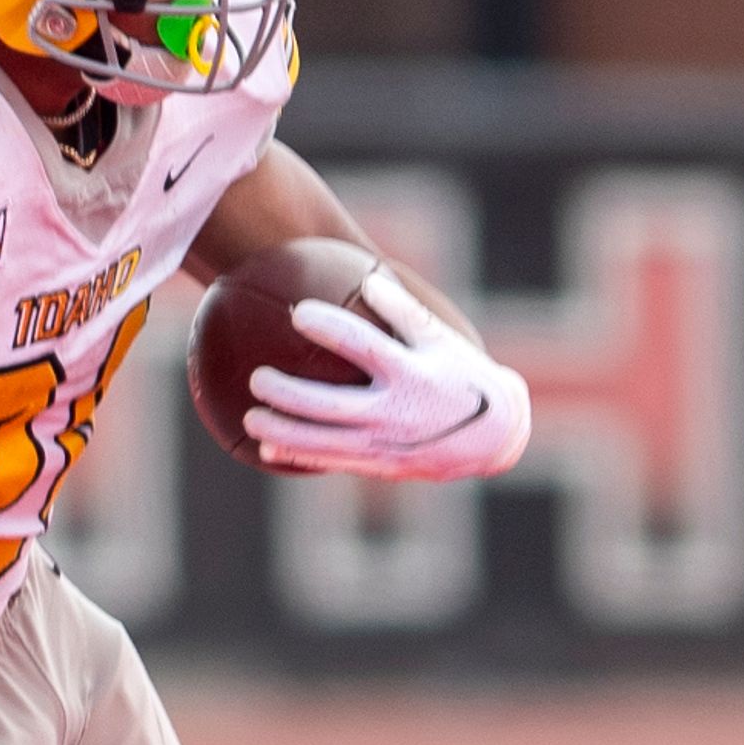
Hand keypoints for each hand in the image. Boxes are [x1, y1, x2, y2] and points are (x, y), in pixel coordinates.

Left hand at [243, 268, 531, 481]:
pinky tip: (267, 450)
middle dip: (290, 394)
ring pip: (325, 442)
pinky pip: (334, 462)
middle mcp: (397, 411)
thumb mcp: (442, 340)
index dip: (333, 329)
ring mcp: (388, 443)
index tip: (299, 312)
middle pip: (333, 405)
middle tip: (257, 378)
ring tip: (248, 418)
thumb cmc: (461, 376)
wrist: (494, 436)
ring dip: (284, 432)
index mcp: (413, 374)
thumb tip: (370, 279)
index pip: (366, 347)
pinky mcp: (382, 465)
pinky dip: (300, 456)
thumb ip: (405, 311)